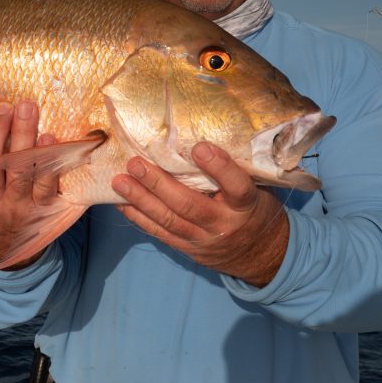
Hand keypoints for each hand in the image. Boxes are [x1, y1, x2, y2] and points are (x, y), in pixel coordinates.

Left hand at [112, 142, 288, 286]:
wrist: (261, 253)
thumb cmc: (254, 207)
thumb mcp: (259, 187)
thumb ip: (238, 167)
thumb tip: (209, 129)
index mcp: (246, 204)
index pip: (236, 186)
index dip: (219, 167)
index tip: (199, 147)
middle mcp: (223, 224)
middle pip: (189, 205)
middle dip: (159, 184)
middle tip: (135, 164)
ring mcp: (204, 239)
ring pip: (169, 220)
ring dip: (141, 200)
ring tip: (120, 182)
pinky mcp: (188, 248)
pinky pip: (161, 233)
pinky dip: (139, 217)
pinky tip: (122, 203)